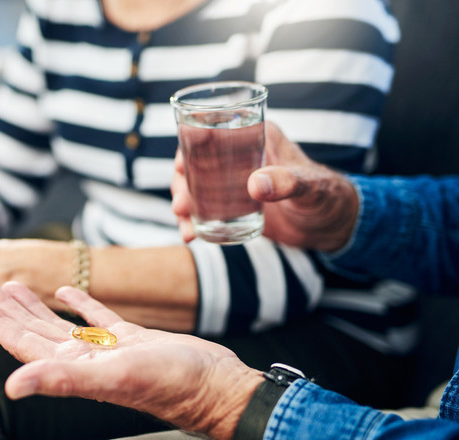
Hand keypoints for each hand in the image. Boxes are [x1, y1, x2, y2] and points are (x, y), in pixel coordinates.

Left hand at [0, 281, 262, 439]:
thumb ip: (62, 380)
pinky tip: (67, 291)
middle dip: (10, 310)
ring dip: (36, 306)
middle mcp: (86, 361)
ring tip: (15, 286)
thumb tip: (11, 387)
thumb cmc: (172, 384)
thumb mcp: (114, 377)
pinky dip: (80, 304)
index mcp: (75, 369)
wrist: (217, 386)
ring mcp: (109, 351)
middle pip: (37, 332)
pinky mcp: (133, 340)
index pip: (25, 344)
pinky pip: (98, 319)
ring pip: (62, 325)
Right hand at [172, 122, 358, 251]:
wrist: (332, 223)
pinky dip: (194, 220)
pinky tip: (191, 235)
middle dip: (182, 183)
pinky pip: (206, 208)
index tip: (180, 165)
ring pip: (197, 186)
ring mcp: (234, 181)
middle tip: (182, 205)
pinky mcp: (234, 204)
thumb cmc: (326, 195)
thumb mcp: (308, 187)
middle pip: (197, 162)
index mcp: (257, 136)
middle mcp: (240, 155)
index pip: (215, 131)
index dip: (190, 144)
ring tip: (186, 226)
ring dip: (184, 204)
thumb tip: (255, 185)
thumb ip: (286, 182)